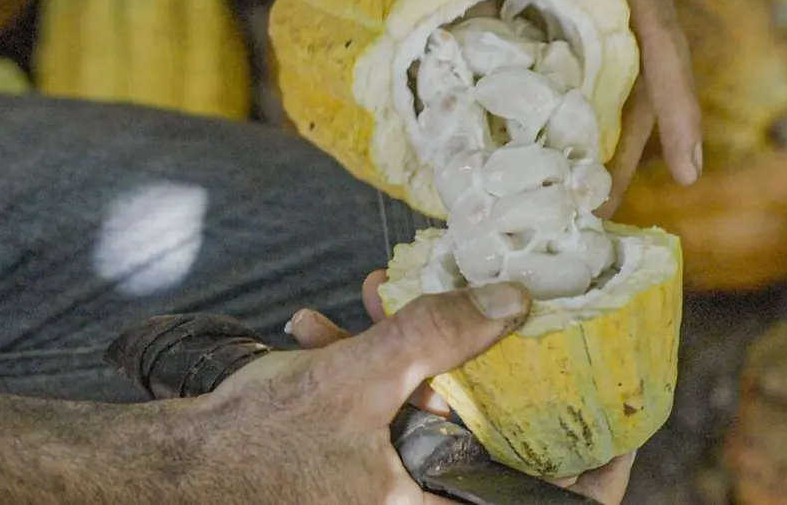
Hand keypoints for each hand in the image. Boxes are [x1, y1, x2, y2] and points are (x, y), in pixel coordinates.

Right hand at [286, 270, 637, 503]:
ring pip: (432, 421)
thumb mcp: (357, 380)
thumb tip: (516, 300)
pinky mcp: (356, 470)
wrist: (168, 473)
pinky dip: (370, 374)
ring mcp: (386, 490)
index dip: (599, 466)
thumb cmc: (255, 446)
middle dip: (486, 371)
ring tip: (374, 300)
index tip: (617, 414)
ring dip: (414, 356)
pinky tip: (323, 329)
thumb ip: (438, 335)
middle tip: (486, 317)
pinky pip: (387, 421)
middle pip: (493, 447)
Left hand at [364, 0, 702, 211]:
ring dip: (602, 142)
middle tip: (600, 218)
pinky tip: (538, 155)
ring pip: (616, 85)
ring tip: (571, 207)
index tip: (690, 169)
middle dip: (632, 150)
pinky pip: (584, 71)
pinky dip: (570, 114)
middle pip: (644, 83)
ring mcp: (601, 6)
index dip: (679, 106)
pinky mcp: (574, 13)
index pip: (662, 40)